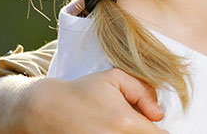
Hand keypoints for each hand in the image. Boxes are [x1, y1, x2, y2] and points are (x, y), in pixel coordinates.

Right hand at [0, 69, 165, 132]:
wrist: (46, 109)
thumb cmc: (83, 91)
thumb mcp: (115, 78)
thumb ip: (143, 91)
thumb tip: (158, 114)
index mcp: (123, 122)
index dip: (160, 130)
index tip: (154, 124)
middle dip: (145, 133)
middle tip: (138, 125)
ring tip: (120, 127)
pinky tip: (110, 130)